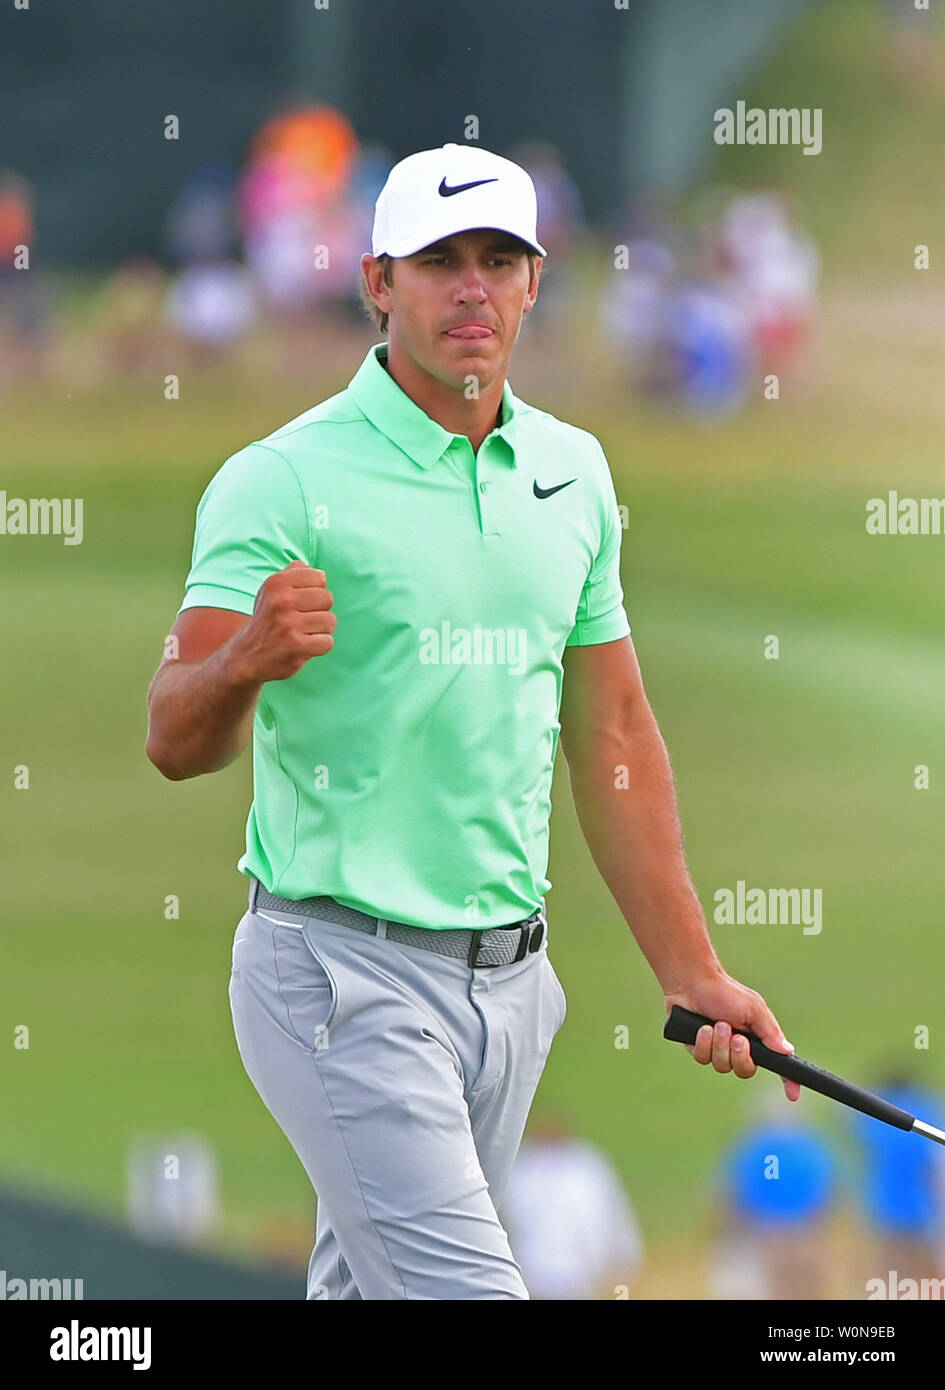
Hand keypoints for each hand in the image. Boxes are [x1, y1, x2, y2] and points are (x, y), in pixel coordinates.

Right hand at [231, 560, 336, 683]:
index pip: (319, 578)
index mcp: (276, 583)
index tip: (301, 602)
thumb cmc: (267, 620)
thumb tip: (319, 572)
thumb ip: (293, 574)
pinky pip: (327, 642)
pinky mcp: (297, 646)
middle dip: (320, 611)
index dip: (315, 591)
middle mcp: (281, 601)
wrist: (245, 657)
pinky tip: (304, 647)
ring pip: (330, 620)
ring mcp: (289, 624)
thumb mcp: (271, 591)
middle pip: (327, 598)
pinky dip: (320, 646)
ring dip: (321, 630)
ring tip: (304, 633)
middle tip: (303, 620)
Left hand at [664, 969, 799, 1101]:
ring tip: (716, 1025)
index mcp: (757, 1039)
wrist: (694, 983)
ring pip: (722, 1067)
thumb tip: (788, 1052)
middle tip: (737, 1037)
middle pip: (745, 1070)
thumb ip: (770, 1032)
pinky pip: (703, 1059)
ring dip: (720, 1045)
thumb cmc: (726, 992)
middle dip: (740, 1055)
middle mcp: (739, 1048)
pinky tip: (701, 1028)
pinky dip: (703, 1043)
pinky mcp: (698, 1049)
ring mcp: (717, 1050)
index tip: (793, 1094)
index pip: (776, 1065)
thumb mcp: (754, 1009)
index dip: (786, 1080)